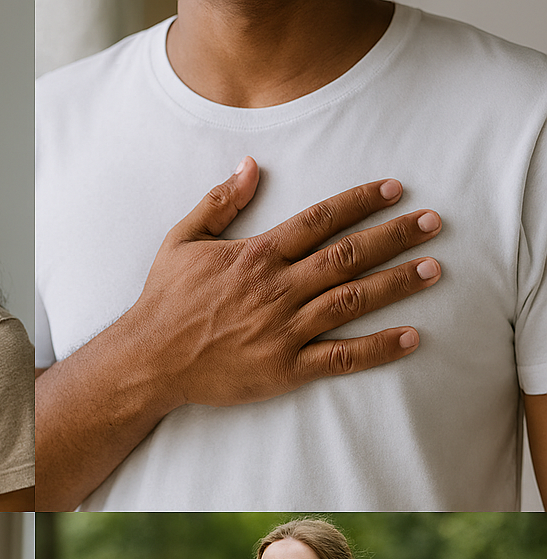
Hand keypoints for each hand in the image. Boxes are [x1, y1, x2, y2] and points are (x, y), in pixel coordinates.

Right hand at [132, 156, 441, 408]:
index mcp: (257, 256)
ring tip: (432, 268)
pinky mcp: (284, 368)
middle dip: (395, 236)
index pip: (320, 220)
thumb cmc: (164, 301)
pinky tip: (410, 337)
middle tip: (433, 223)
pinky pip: (340, 357)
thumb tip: (250, 166)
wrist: (149, 360)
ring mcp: (284, 330)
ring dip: (396, 283)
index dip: (360, 202)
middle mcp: (277, 289)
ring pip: (352, 300)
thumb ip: (219, 203)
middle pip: (348, 255)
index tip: (394, 190)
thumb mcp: (181, 241)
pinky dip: (378, 348)